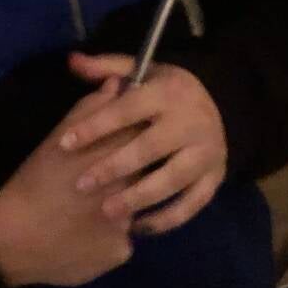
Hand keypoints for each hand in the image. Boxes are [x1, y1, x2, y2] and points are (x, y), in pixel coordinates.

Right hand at [0, 79, 138, 287]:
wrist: (14, 237)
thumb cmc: (35, 180)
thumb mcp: (58, 138)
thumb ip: (90, 108)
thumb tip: (117, 84)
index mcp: (112, 154)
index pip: (143, 133)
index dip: (136, 134)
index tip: (125, 137)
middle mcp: (128, 185)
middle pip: (145, 170)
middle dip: (131, 170)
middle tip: (106, 178)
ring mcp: (129, 221)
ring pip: (135, 208)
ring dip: (122, 205)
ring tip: (88, 209)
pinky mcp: (124, 251)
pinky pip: (122, 239)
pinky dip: (108, 236)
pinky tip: (85, 235)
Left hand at [62, 52, 227, 234]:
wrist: (221, 103)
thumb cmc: (165, 90)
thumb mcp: (141, 72)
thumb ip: (106, 68)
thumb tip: (73, 60)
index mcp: (167, 92)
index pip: (127, 110)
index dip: (95, 126)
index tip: (65, 143)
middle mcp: (191, 121)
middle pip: (149, 148)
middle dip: (113, 167)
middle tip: (82, 185)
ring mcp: (207, 151)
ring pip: (172, 180)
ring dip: (139, 198)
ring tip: (108, 212)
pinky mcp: (216, 177)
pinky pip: (192, 204)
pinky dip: (167, 219)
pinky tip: (138, 227)